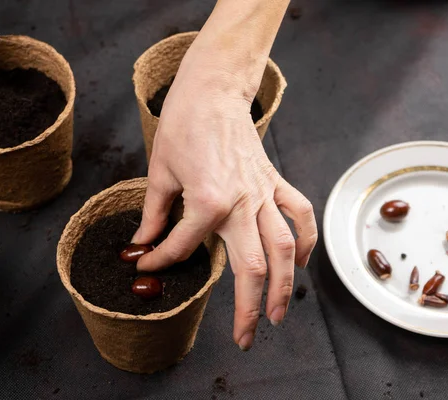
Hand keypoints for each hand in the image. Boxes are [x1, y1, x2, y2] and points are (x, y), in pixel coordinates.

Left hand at [133, 53, 317, 350]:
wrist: (213, 91)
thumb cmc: (183, 125)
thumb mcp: (160, 171)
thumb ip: (155, 214)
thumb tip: (143, 244)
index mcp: (207, 201)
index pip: (182, 246)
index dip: (161, 261)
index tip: (148, 267)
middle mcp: (242, 203)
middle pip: (252, 267)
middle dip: (248, 309)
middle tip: (244, 338)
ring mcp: (263, 193)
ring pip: (283, 249)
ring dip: (284, 286)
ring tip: (279, 315)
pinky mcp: (275, 182)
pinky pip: (299, 214)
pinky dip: (304, 240)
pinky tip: (300, 262)